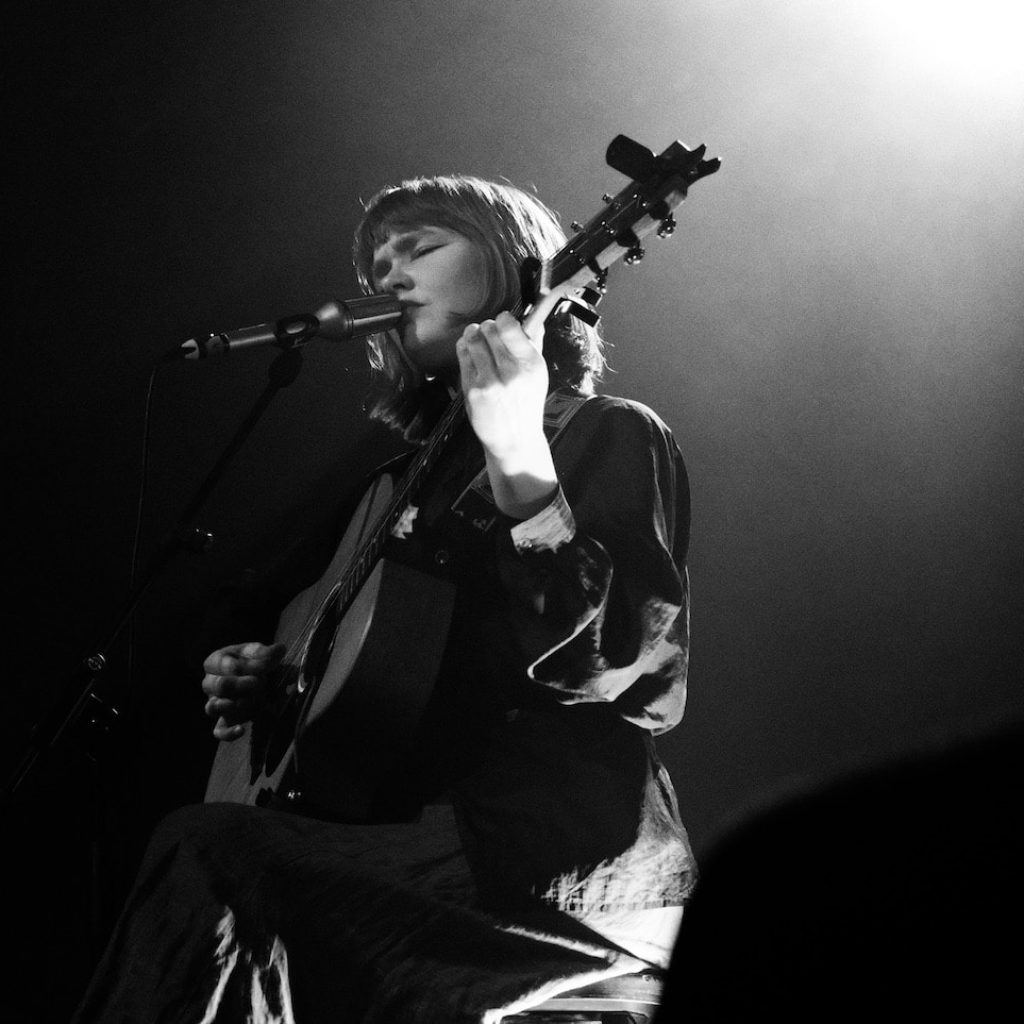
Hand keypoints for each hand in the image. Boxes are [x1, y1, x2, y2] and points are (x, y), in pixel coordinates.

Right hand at [201, 641, 285, 740]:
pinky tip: (242, 729)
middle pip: (220, 686)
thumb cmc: (251, 661)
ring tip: (252, 700)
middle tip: (260, 682)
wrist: (253, 676)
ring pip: (213, 708)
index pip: (227, 665)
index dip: (248, 666)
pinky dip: (228, 733)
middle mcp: (209, 684)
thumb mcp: (257, 652)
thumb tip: (279, 649)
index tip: (266, 666)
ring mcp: (215, 703)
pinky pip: (218, 731)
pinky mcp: (224, 721)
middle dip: (242, 684)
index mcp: (214, 662)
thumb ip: (266, 652)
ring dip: (235, 704)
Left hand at [456, 310, 557, 517]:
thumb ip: (535, 344)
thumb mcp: (539, 374)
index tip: (503, 323)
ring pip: (472, 339)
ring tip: (478, 339)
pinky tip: (471, 353)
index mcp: (531, 364)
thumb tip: (533, 316)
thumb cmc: (526, 404)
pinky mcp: (472, 390)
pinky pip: (463, 356)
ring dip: (473, 335)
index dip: (503, 319)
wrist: (514, 439)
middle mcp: (510, 372)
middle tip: (489, 334)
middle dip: (488, 327)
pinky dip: (465, 349)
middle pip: (489, 329)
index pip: (509, 326)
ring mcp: (489, 381)